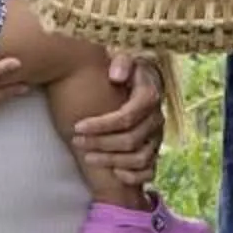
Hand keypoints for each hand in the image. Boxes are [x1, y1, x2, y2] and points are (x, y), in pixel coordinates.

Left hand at [67, 53, 165, 198]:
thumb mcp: (121, 57)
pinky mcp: (154, 151)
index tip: (77, 126)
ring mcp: (156, 137)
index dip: (101, 125)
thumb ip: (121, 61)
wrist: (133, 80)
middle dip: (100, 143)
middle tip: (76, 141)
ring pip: (139, 158)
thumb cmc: (121, 69)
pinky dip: (133, 176)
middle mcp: (156, 119)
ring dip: (111, 161)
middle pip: (130, 139)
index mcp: (149, 96)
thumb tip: (116, 75)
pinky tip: (114, 172)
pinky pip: (150, 171)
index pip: (127, 117)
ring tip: (87, 157)